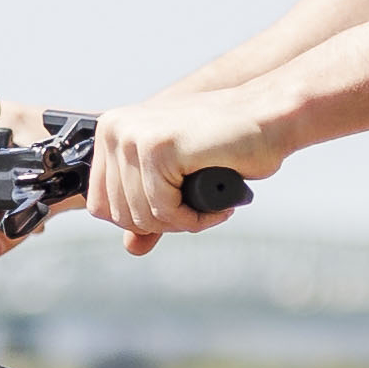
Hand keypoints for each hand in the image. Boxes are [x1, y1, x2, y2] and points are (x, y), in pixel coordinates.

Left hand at [75, 107, 270, 255]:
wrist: (269, 119)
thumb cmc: (227, 144)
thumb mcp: (177, 178)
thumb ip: (150, 210)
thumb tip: (131, 248)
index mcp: (111, 131)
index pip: (100, 203)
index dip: (139, 220)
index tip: (176, 212)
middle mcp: (115, 129)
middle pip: (117, 214)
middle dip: (162, 224)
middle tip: (197, 213)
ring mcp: (134, 136)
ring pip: (140, 216)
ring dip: (182, 223)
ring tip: (211, 209)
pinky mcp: (158, 147)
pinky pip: (164, 210)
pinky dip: (194, 219)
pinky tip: (218, 208)